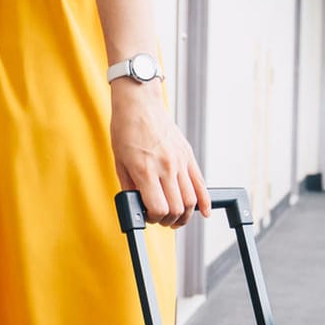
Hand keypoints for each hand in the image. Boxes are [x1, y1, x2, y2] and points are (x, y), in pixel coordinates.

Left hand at [109, 81, 208, 227]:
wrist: (139, 104)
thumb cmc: (126, 130)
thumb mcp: (119, 163)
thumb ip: (130, 187)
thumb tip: (137, 206)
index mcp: (146, 171)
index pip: (158, 208)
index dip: (153, 219)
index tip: (147, 217)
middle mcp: (166, 168)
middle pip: (176, 208)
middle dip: (168, 220)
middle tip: (160, 219)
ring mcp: (180, 162)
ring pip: (190, 200)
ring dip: (184, 215)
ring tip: (176, 218)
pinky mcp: (188, 156)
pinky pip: (200, 184)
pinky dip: (204, 201)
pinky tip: (204, 212)